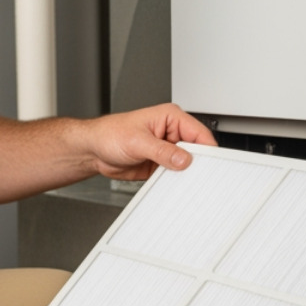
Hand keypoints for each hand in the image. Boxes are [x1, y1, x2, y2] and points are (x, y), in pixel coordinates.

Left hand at [81, 103, 216, 180]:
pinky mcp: (161, 165)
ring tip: (182, 183)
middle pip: (196, 150)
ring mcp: (167, 150)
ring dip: (185, 175)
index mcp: (170, 118)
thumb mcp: (137, 142)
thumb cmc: (109, 134)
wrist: (94, 150)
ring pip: (187, 165)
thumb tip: (183, 159)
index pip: (199, 133)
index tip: (211, 164)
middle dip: (196, 164)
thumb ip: (162, 151)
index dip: (207, 149)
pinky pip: (174, 175)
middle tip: (197, 177)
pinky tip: (173, 186)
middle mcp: (171, 133)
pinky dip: (175, 182)